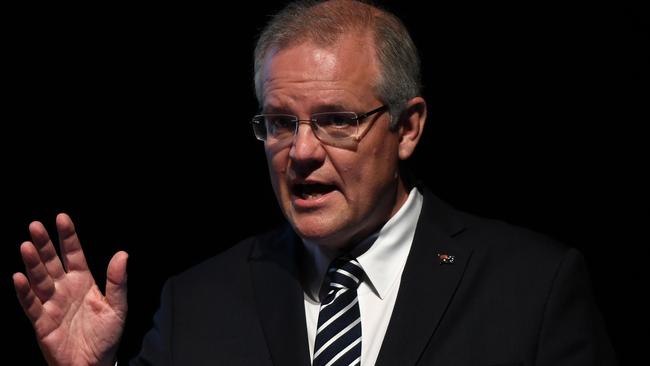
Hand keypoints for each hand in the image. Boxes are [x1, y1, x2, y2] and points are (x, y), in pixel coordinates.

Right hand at [13, 213, 127, 365]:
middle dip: (44, 245)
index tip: (61, 218)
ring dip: (33, 264)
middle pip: (52, 263)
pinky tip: (19, 277)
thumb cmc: (106, 336)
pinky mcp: (42, 322)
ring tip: (26, 246)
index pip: (74, 254)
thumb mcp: (118, 307)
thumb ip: (117, 281)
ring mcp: (52, 304)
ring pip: (39, 279)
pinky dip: (24, 292)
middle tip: (35, 226)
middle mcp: (65, 289)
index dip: (68, 237)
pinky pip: (31, 305)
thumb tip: (122, 254)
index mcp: (84, 282)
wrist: (95, 364)